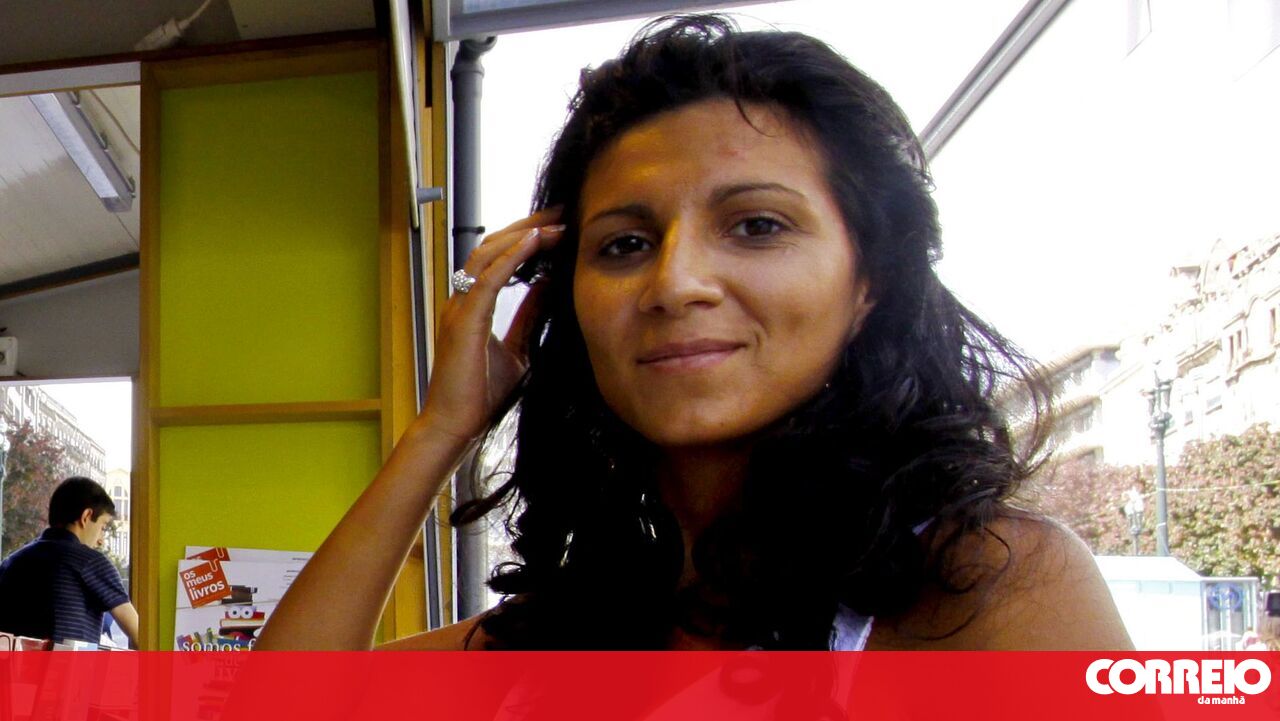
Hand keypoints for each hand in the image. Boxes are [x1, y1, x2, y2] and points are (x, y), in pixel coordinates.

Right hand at [420, 209, 563, 443]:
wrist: (456, 426)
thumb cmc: (481, 393)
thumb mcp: (518, 347)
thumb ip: (529, 316)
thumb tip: (549, 286)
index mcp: (473, 305)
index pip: (499, 257)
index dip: (527, 237)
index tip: (559, 225)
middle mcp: (462, 300)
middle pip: (493, 246)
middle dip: (528, 226)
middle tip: (562, 213)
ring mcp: (459, 308)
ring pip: (488, 255)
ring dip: (523, 235)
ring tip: (555, 223)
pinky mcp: (464, 322)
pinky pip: (488, 279)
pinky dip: (511, 257)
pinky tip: (534, 241)